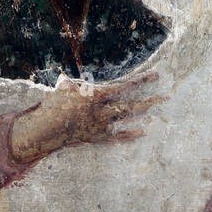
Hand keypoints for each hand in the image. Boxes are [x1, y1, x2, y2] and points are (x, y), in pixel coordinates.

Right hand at [10, 71, 160, 164]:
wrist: (46, 129)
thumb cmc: (52, 104)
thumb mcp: (63, 87)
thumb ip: (74, 82)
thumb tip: (72, 79)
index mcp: (95, 95)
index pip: (123, 86)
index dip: (140, 80)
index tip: (155, 75)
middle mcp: (101, 110)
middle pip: (130, 105)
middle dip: (149, 100)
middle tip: (166, 96)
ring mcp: (100, 125)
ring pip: (125, 118)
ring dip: (142, 112)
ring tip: (157, 107)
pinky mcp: (97, 137)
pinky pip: (116, 136)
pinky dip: (129, 134)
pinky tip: (142, 132)